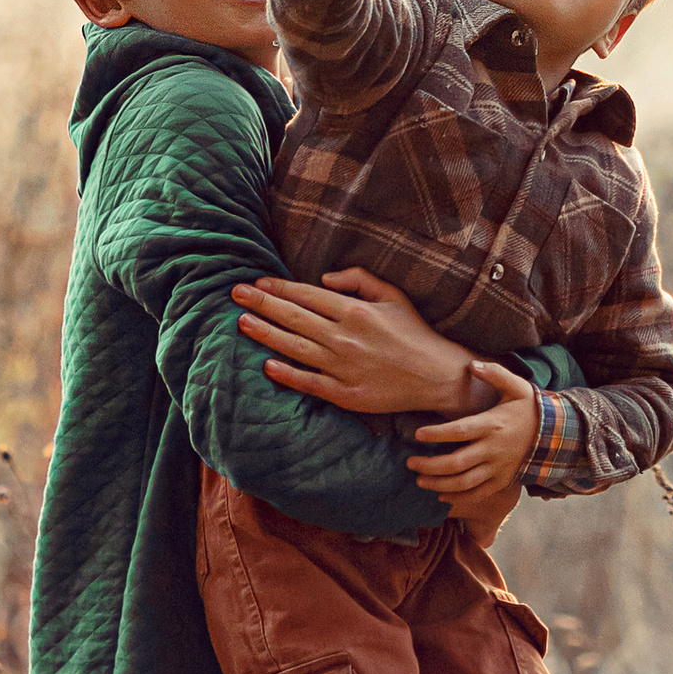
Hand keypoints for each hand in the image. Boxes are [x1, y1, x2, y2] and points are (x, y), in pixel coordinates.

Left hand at [232, 265, 478, 415]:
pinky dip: (287, 374)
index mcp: (355, 311)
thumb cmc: (414, 332)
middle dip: (262, 304)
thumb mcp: (393, 295)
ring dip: (266, 334)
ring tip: (242, 323)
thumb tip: (323, 279)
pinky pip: (309, 382)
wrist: (437, 376)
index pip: (307, 296)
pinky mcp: (345, 393)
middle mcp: (345, 338)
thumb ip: (359, 280)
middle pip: (294, 318)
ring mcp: (343, 367)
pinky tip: (266, 364)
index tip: (258, 283)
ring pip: (295, 348)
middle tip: (236, 294)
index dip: (280, 288)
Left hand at [407, 361, 540, 529]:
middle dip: (430, 465)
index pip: (460, 431)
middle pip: (456, 463)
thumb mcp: (518, 387)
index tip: (417, 434)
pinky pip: (477, 494)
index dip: (437, 434)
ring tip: (420, 480)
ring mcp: (498, 468)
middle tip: (410, 463)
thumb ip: (495, 374)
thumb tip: (471, 364)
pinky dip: (458, 498)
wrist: (556, 436)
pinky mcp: (502, 481)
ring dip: (439, 485)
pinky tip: (442, 496)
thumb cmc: (531, 410)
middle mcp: (493, 449)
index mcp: (493, 425)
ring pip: (464, 483)